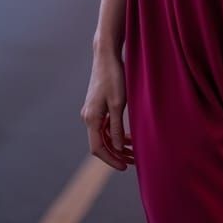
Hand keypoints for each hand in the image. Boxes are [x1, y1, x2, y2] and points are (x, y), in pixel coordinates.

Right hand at [80, 49, 134, 170]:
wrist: (106, 55)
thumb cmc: (113, 77)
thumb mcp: (118, 103)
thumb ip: (117, 127)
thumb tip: (117, 149)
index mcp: (91, 118)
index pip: (98, 148)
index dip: (111, 160)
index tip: (124, 166)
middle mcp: (88, 117)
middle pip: (101, 144)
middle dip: (116, 154)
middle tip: (133, 162)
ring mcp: (92, 111)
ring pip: (104, 135)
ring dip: (117, 144)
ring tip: (134, 151)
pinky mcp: (97, 106)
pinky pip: (105, 126)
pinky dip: (116, 133)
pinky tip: (129, 137)